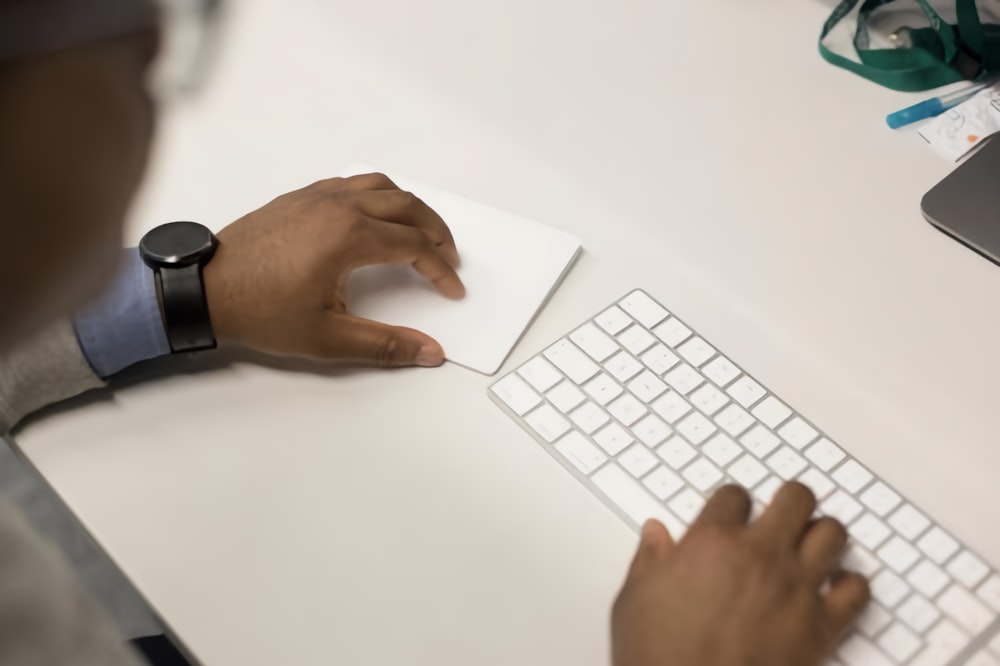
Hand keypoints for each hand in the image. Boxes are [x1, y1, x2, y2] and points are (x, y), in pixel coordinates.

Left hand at [202, 173, 464, 366]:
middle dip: (436, 231)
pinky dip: (378, 195)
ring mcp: (317, 197)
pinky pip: (353, 183)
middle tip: (449, 256)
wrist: (206, 290)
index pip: (414, 246)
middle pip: (408, 206)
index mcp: (350, 236)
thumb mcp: (328, 338)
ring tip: (421, 232)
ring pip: (382, 186)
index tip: (451, 289)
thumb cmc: (260, 310)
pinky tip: (376, 218)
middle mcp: (338, 207)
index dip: (440, 269)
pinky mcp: (300, 197)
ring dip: (410, 207)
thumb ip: (385, 345)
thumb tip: (430, 352)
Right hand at [611, 483, 869, 665]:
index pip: (734, 495)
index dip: (733, 501)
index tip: (731, 512)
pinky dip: (851, 586)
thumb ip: (648, 560)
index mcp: (711, 542)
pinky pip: (857, 591)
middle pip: (795, 498)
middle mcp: (759, 556)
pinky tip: (835, 590)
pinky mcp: (821, 628)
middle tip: (783, 511)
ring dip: (822, 535)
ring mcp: (795, 589)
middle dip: (790, 500)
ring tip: (811, 544)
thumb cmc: (659, 658)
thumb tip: (655, 535)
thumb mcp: (634, 601)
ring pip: (833, 534)